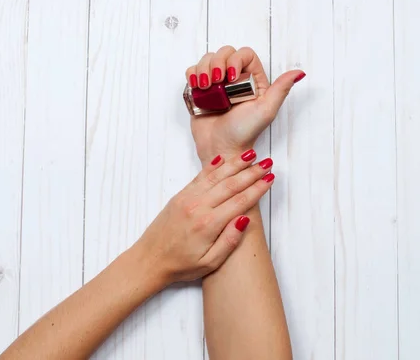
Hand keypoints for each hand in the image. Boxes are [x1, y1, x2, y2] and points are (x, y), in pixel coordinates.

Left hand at [134, 150, 274, 283]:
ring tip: (252, 155)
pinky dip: (213, 167)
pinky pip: (199, 177)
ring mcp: (187, 199)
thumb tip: (245, 219)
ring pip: (216, 176)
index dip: (257, 189)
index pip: (240, 202)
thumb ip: (229, 241)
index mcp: (208, 224)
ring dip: (235, 165)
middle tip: (268, 163)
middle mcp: (198, 207)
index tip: (270, 179)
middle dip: (251, 172)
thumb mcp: (209, 263)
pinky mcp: (180, 196)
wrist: (149, 260)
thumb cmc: (180, 265)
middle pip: (230, 185)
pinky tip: (223, 159)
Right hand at [185, 46, 305, 164]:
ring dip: (203, 70)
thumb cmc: (244, 133)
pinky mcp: (201, 90)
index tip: (230, 78)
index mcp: (252, 80)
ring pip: (208, 59)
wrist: (221, 148)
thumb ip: (281, 90)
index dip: (235, 59)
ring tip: (206, 88)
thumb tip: (299, 73)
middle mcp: (234, 79)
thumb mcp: (266, 110)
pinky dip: (192, 75)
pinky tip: (197, 87)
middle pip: (224, 52)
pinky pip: (193, 71)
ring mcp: (216, 84)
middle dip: (217, 63)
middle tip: (216, 82)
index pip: (244, 54)